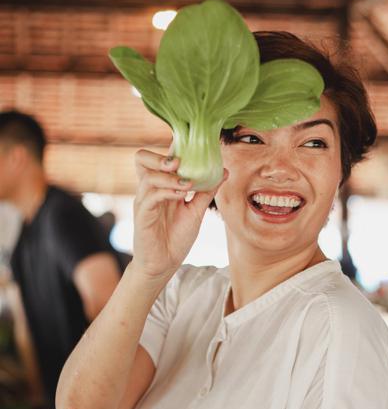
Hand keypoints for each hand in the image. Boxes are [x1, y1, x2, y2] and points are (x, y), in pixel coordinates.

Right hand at [131, 148, 227, 283]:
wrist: (164, 265)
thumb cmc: (176, 238)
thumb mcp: (195, 211)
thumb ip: (206, 191)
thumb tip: (224, 171)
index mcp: (161, 186)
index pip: (160, 158)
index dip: (173, 146)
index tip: (192, 144)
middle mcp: (149, 190)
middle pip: (141, 158)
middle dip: (160, 155)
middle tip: (180, 161)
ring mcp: (144, 201)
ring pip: (148, 176)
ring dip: (170, 176)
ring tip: (188, 183)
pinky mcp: (143, 215)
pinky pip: (151, 196)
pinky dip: (167, 192)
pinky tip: (182, 195)